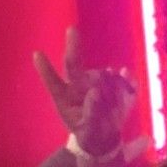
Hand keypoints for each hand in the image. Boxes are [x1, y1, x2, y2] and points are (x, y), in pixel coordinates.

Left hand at [32, 27, 134, 155]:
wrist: (105, 137)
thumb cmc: (89, 131)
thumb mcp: (89, 132)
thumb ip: (92, 114)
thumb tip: (96, 92)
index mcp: (65, 97)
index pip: (53, 83)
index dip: (45, 70)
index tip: (37, 54)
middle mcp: (77, 84)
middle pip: (74, 64)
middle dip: (73, 45)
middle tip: (72, 30)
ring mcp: (96, 81)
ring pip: (103, 75)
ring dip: (111, 88)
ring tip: (112, 111)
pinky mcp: (115, 82)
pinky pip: (123, 77)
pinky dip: (127, 82)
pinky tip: (129, 83)